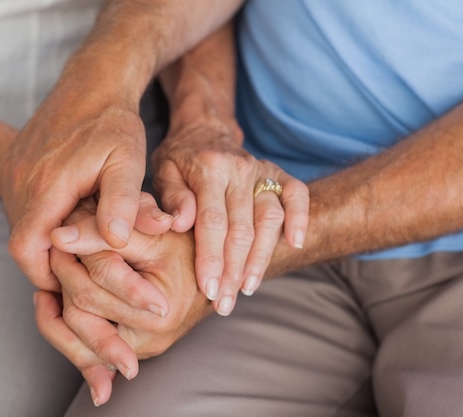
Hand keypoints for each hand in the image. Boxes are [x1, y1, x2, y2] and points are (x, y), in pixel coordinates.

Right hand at [0, 91, 148, 290]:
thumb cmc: (113, 123)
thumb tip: (116, 241)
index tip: (71, 286)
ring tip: (82, 245)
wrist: (91, 82)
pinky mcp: (16, 166)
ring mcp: (14, 173)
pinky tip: (72, 219)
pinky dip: (43, 222)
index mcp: (46, 186)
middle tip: (82, 272)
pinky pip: (22, 207)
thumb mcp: (127, 160)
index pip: (27, 249)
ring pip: (22, 225)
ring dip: (47, 242)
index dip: (45, 275)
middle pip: (23, 243)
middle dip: (49, 263)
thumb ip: (122, 201)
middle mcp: (20, 182)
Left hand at [38, 198, 210, 405]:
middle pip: (81, 312)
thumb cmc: (189, 250)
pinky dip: (61, 327)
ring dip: (55, 304)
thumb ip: (106, 235)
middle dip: (62, 277)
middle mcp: (147, 341)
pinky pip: (84, 349)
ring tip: (49, 272)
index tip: (57, 234)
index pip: (94, 287)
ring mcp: (137, 350)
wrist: (215, 274)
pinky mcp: (128, 349)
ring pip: (76, 336)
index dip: (71, 257)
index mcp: (156, 314)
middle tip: (53, 248)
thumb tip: (58, 236)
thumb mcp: (152, 237)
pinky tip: (48, 302)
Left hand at [151, 123, 308, 315]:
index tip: (208, 290)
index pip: (212, 222)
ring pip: (270, 218)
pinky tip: (296, 244)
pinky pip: (296, 193)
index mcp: (207, 169)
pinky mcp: (276, 172)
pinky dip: (301, 218)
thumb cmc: (178, 159)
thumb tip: (181, 224)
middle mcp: (238, 168)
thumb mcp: (162, 172)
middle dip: (233, 270)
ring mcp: (260, 170)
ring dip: (261, 257)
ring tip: (248, 287)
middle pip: (242, 228)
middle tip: (224, 303)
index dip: (212, 259)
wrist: (203, 129)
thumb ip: (171, 198)